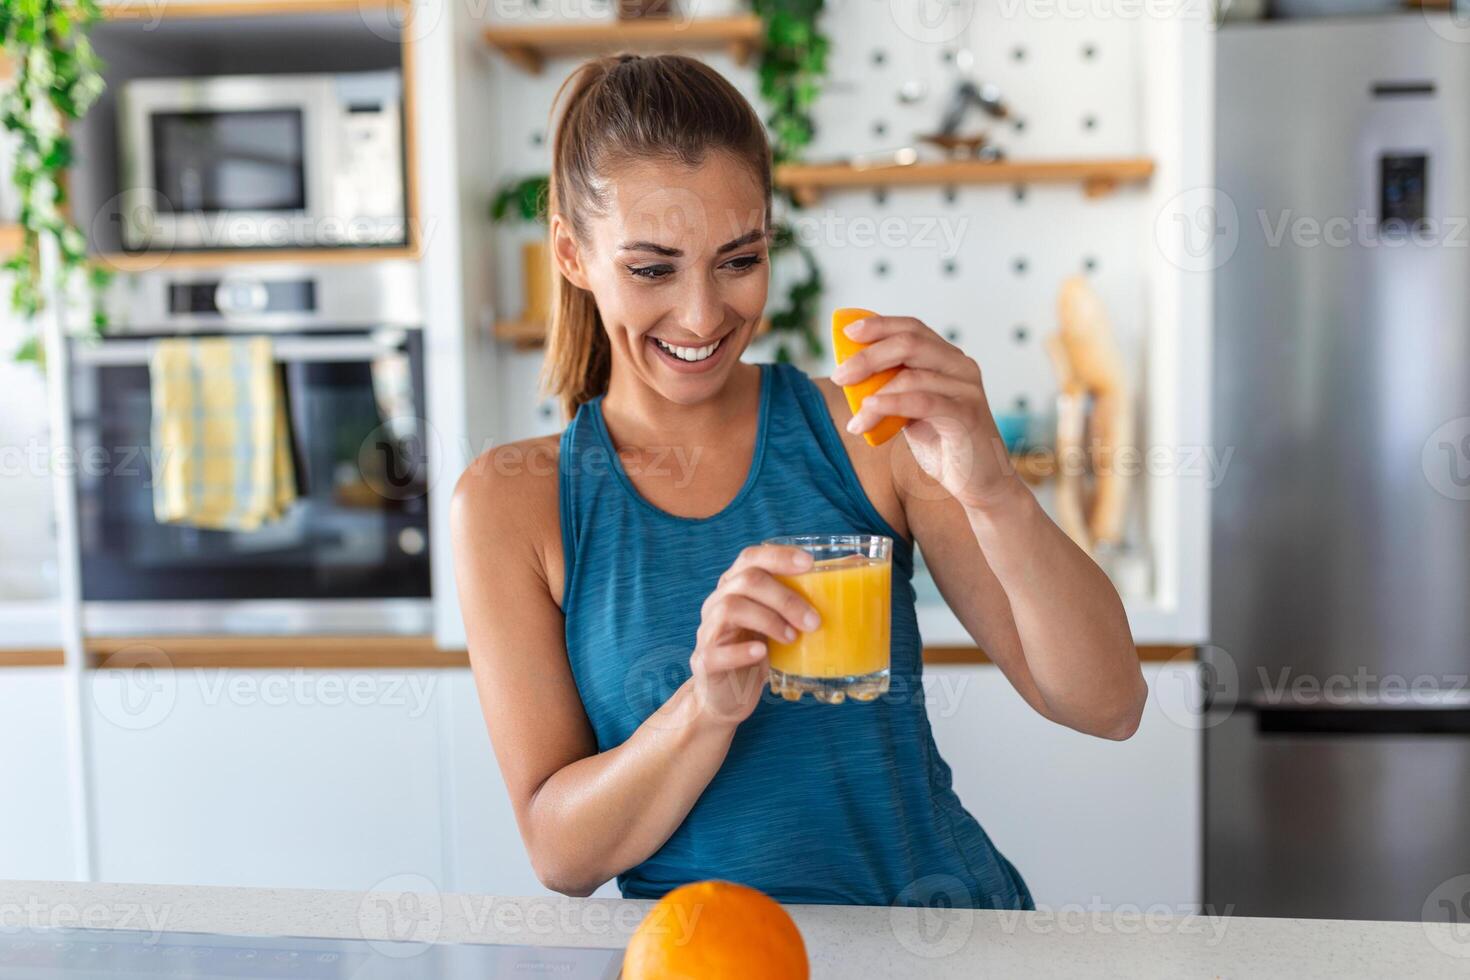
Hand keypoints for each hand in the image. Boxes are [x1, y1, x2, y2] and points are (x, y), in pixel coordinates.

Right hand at [691, 545, 820, 726]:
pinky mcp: (705, 661)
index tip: (810, 563)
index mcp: (736, 588)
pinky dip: (742, 651)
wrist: (727, 697)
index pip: (751, 558)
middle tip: (813, 620)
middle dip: (784, 597)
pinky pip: (716, 651)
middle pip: (746, 581)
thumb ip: (803, 602)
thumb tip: (854, 568)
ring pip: (730, 608)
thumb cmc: (759, 654)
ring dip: (768, 619)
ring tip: (792, 637)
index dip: (779, 556)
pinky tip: (762, 653)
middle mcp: (718, 602)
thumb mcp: (780, 625)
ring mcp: (708, 631)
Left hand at [831, 316, 1014, 510]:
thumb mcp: (910, 411)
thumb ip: (892, 388)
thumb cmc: (943, 444)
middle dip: (867, 357)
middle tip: (838, 377)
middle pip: (909, 343)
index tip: (847, 332)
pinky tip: (868, 413)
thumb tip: (849, 372)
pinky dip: (890, 405)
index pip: (912, 327)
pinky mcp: (967, 415)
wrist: (980, 483)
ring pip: (911, 376)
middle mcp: (961, 366)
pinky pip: (921, 402)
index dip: (878, 325)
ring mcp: (967, 389)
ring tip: (854, 420)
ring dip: (872, 396)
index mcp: (947, 358)